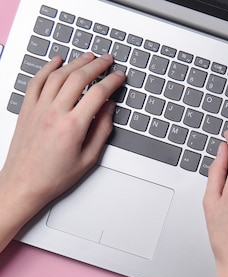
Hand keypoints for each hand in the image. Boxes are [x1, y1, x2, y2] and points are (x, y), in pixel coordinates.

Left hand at [0, 52, 124, 224]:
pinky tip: (56, 61)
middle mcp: (54, 113)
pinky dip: (47, 68)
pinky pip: (36, 81)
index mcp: (73, 126)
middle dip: (97, 65)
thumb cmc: (54, 176)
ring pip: (58, 75)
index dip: (112, 82)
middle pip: (78, 78)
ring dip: (75, 63)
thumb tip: (109, 109)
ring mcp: (38, 109)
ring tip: (87, 57)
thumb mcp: (89, 159)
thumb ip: (102, 130)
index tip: (119, 76)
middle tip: (107, 59)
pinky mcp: (26, 109)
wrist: (24, 184)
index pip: (98, 94)